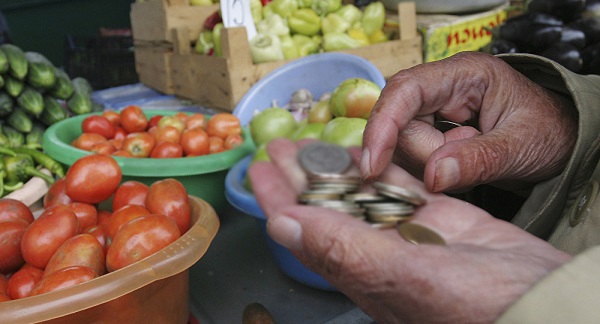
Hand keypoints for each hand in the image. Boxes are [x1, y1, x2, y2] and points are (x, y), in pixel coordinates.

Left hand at [249, 139, 571, 322]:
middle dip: (301, 176)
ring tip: (314, 142)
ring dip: (337, 167)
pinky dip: (385, 166)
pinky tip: (368, 151)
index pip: (306, 231)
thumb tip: (283, 225)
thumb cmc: (478, 305)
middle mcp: (380, 255)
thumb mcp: (406, 276)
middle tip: (279, 145)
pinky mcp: (442, 220)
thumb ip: (343, 250)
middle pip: (328, 207)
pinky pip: (404, 187)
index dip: (278, 200)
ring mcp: (412, 235)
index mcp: (362, 273)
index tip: (257, 171)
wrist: (544, 304)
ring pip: (364, 193)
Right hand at [361, 52, 576, 192]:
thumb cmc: (550, 134)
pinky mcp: (431, 131)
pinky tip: (454, 172)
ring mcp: (434, 110)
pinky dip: (428, 170)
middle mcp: (441, 87)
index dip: (383, 125)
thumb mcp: (520, 147)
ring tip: (469, 167)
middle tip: (462, 168)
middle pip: (400, 123)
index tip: (372, 166)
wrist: (561, 143)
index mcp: (464, 74)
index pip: (406, 90)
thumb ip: (478, 160)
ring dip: (429, 165)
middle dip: (424, 155)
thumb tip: (433, 176)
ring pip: (402, 144)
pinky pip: (412, 155)